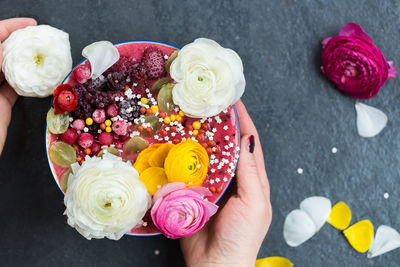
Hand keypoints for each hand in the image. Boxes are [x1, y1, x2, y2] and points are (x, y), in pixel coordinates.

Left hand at [0, 17, 36, 154]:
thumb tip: (2, 51)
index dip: (9, 27)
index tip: (31, 25)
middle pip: (2, 52)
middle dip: (21, 42)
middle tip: (42, 39)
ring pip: (9, 67)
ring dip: (27, 60)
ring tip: (45, 54)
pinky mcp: (0, 105)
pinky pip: (15, 87)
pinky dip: (28, 80)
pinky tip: (39, 76)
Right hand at [180, 100, 271, 266]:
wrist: (216, 266)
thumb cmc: (242, 237)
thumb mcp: (254, 203)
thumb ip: (250, 172)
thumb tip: (248, 138)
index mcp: (252, 179)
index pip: (248, 142)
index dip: (243, 120)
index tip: (233, 100)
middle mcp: (232, 179)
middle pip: (225, 145)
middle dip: (218, 125)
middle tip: (206, 106)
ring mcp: (212, 186)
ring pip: (206, 156)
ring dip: (199, 139)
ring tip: (188, 120)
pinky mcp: (194, 194)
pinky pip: (188, 172)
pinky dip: (183, 158)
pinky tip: (173, 147)